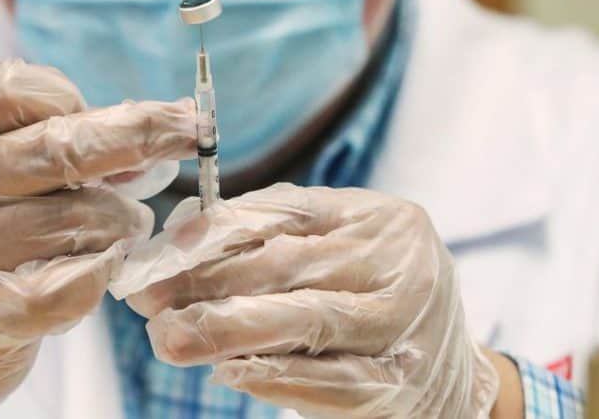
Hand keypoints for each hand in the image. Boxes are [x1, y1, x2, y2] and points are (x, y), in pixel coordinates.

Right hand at [0, 59, 195, 416]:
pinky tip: (103, 264)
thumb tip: (152, 136)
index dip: (78, 96)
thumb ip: (49, 144)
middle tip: (196, 127)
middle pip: (63, 145)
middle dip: (144, 132)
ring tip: (120, 225)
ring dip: (123, 219)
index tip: (120, 110)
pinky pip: (82, 278)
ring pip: (85, 216)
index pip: (18, 88)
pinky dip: (108, 267)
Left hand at [114, 183, 500, 418]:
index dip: (217, 229)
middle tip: (146, 297)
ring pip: (305, 320)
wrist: (452, 373)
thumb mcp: (340, 248)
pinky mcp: (398, 387)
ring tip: (169, 336)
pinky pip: (329, 383)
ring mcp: (404, 329)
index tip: (160, 248)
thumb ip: (273, 235)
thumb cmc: (373, 296)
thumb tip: (182, 234)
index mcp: (379, 218)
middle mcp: (399, 265)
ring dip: (227, 329)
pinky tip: (228, 372)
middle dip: (206, 281)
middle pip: (288, 266)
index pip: (288, 211)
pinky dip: (274, 377)